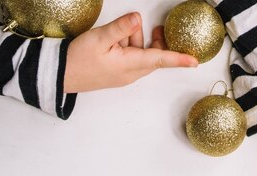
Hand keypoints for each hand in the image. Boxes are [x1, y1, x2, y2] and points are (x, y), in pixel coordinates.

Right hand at [64, 13, 196, 92]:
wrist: (62, 76)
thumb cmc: (79, 59)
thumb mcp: (99, 38)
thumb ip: (121, 28)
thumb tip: (138, 19)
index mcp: (129, 65)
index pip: (160, 60)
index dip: (178, 59)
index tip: (194, 61)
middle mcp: (131, 73)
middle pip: (154, 56)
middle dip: (157, 42)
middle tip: (158, 27)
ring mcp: (125, 74)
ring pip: (142, 55)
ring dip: (137, 41)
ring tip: (118, 34)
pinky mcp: (119, 72)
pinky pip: (132, 57)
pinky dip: (129, 46)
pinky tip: (115, 40)